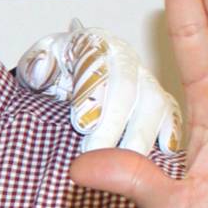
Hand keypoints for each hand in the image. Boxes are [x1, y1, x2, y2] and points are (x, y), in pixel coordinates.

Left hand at [14, 18, 183, 154]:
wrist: (67, 77)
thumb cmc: (53, 70)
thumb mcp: (37, 62)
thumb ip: (37, 64)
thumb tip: (43, 69)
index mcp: (96, 43)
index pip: (96, 65)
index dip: (91, 94)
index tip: (81, 124)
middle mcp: (125, 59)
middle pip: (128, 87)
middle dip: (113, 122)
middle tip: (95, 153)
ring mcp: (146, 79)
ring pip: (153, 101)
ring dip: (139, 134)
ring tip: (123, 164)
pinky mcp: (158, 100)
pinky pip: (170, 114)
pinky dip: (168, 133)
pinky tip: (162, 154)